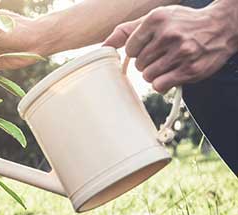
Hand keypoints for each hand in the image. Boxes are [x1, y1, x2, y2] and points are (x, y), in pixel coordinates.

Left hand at [104, 3, 237, 92]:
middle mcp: (168, 34)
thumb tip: (103, 46)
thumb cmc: (182, 24)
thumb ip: (127, 31)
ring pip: (148, 76)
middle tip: (164, 54)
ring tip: (169, 63)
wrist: (221, 27)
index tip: (149, 47)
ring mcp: (181, 52)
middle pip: (139, 64)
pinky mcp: (190, 69)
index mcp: (156, 19)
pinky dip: (163, 83)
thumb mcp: (156, 19)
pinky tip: (173, 73)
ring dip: (155, 74)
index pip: (130, 48)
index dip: (137, 51)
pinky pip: (159, 86)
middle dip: (148, 62)